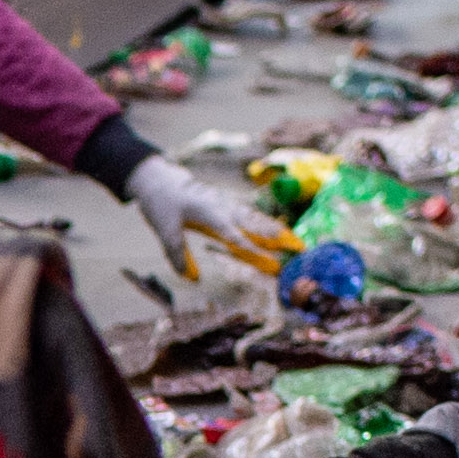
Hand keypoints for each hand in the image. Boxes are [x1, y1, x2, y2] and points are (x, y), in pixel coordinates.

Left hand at [124, 157, 295, 282]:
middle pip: (255, 224)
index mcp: (209, 212)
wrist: (159, 178)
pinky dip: (267, 224)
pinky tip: (280, 233)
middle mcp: (223, 206)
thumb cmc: (161, 204)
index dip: (254, 250)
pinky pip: (251, 215)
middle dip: (278, 237)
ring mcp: (226, 203)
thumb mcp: (165, 231)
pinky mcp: (227, 203)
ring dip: (277, 231)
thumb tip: (193, 279)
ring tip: (297, 243)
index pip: (236, 236)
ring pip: (257, 218)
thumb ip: (178, 256)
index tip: (271, 262)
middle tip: (299, 249)